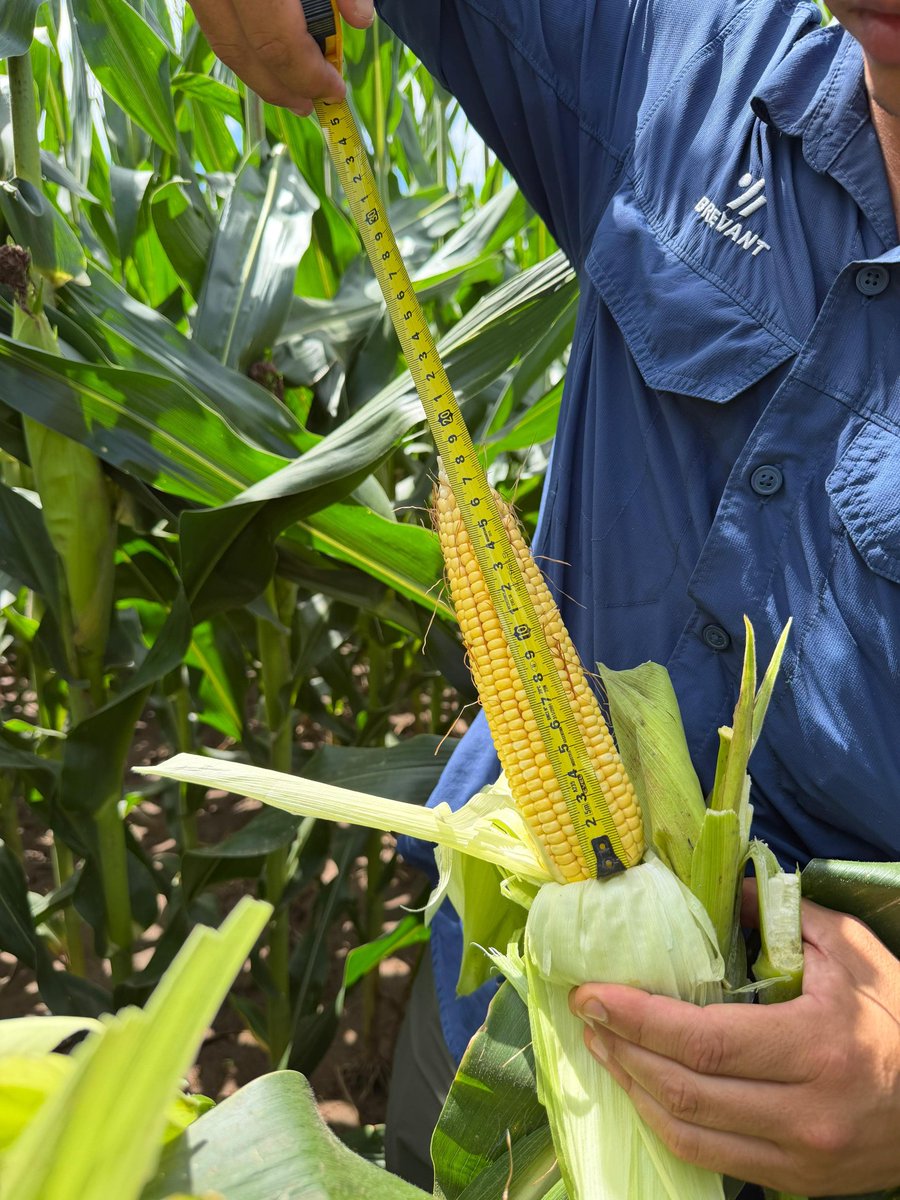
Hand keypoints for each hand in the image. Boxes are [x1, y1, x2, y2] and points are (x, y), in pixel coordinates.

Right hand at [187, 0, 374, 114]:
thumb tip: (361, 19)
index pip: (278, 45)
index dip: (309, 76)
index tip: (335, 89)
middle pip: (241, 53)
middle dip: (280, 88)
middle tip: (309, 105)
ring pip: (221, 39)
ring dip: (257, 71)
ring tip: (291, 90)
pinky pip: (212, 17)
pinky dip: (241, 40)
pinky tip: (265, 51)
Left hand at [570, 886, 899, 1195]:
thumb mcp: (855, 954)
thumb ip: (787, 916)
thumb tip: (725, 891)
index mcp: (818, 1048)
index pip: (704, 1040)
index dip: (639, 1018)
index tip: (594, 993)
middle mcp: (805, 1113)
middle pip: (685, 1089)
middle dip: (622, 1048)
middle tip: (588, 1013)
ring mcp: (798, 1157)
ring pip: (687, 1132)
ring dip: (632, 1087)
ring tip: (603, 1047)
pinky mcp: (795, 1181)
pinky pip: (710, 1158)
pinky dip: (665, 1123)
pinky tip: (643, 1088)